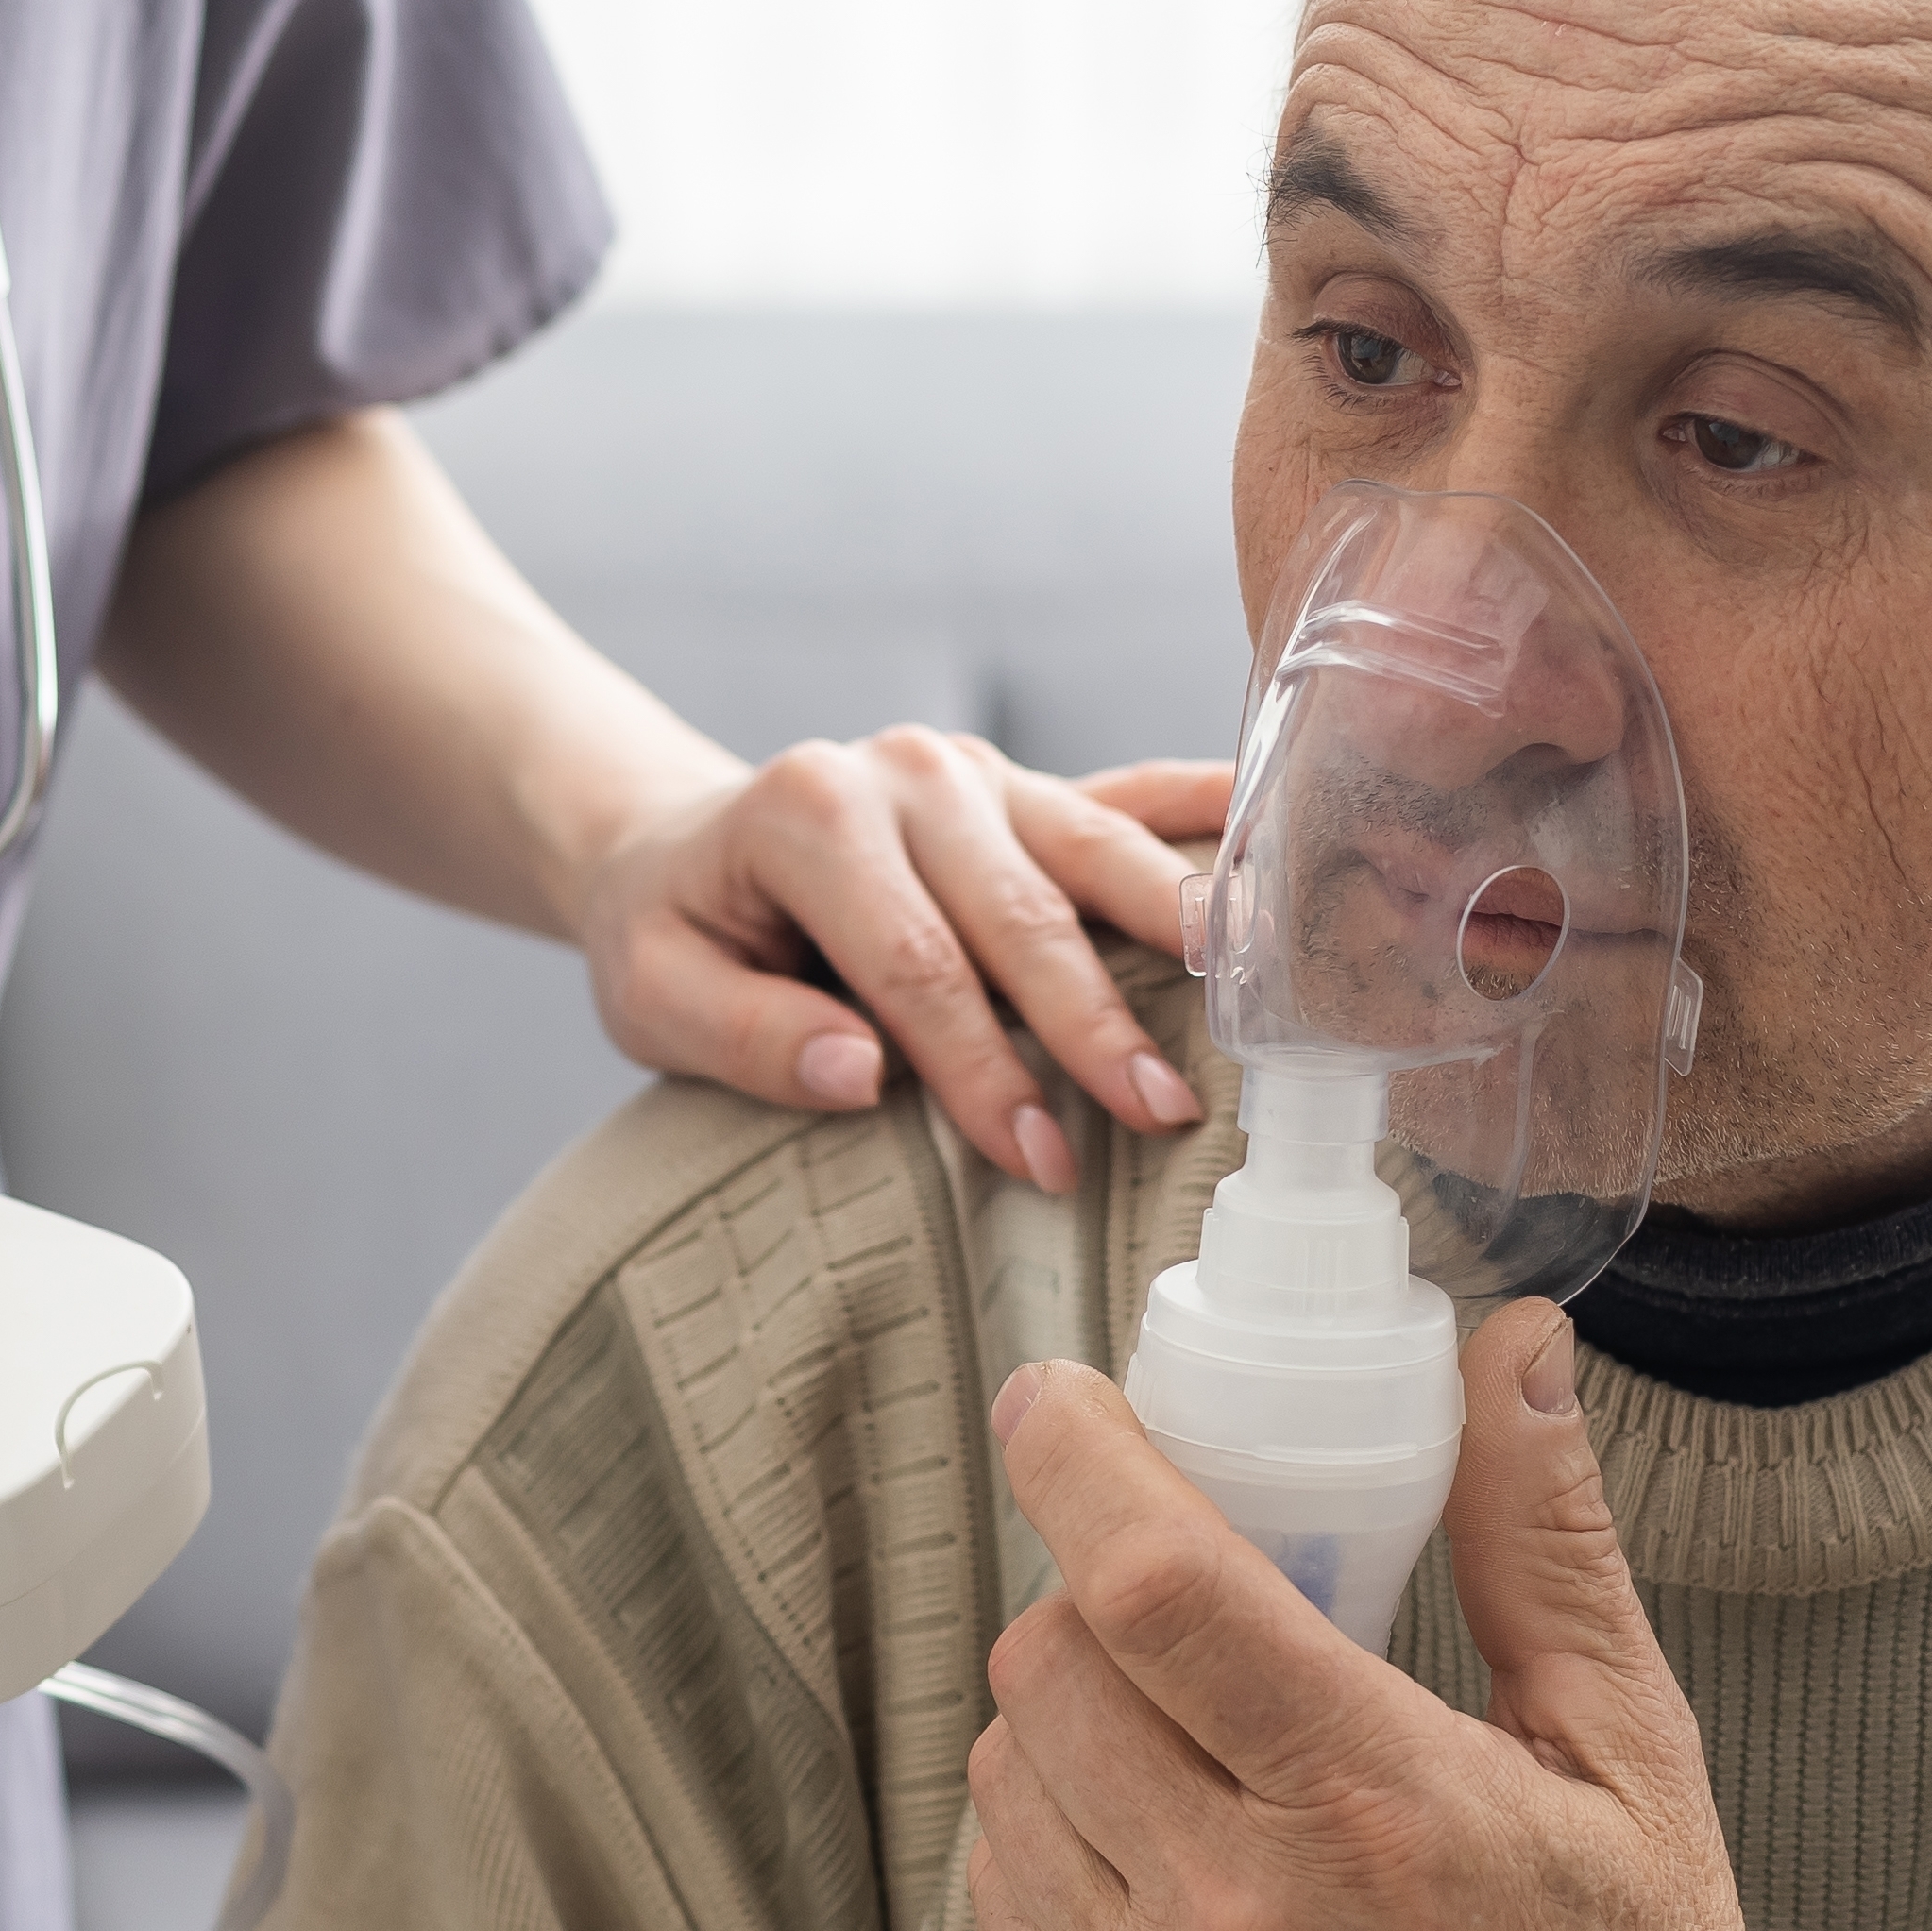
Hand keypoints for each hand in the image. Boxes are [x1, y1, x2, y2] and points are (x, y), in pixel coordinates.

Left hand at [580, 739, 1234, 1190]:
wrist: (677, 848)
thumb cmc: (672, 936)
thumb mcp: (652, 997)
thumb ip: (747, 1033)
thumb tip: (860, 1073)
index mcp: (812, 814)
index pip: (915, 961)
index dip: (980, 1066)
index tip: (1035, 1160)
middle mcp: (908, 771)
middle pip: (1022, 912)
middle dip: (1092, 1025)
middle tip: (1157, 1119)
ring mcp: (978, 770)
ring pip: (1097, 851)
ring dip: (1176, 937)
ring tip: (1248, 1013)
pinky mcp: (1024, 786)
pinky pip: (1126, 790)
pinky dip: (1202, 809)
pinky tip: (1278, 821)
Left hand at [964, 1304, 1742, 1930]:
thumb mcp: (1630, 1756)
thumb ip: (1543, 1539)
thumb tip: (1505, 1346)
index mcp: (1378, 1806)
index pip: (1157, 1587)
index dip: (1077, 1463)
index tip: (1052, 1398)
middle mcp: (1243, 1916)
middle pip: (1054, 1663)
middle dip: (1099, 1596)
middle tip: (1193, 1611)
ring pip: (1010, 1773)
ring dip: (1071, 1722)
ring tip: (1199, 1751)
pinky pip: (1008, 1895)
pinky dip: (1058, 1841)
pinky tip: (1173, 1859)